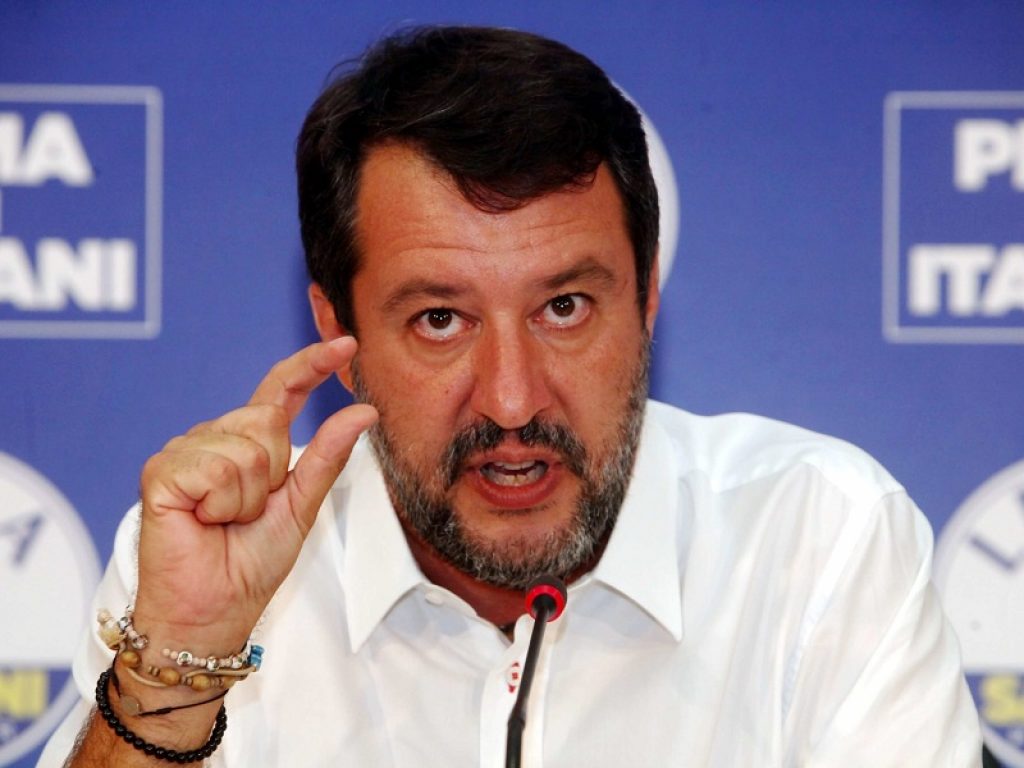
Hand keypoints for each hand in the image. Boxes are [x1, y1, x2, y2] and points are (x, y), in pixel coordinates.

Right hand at [132, 336, 376, 654]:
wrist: (214, 609)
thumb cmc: (251, 562)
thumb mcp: (303, 505)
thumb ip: (328, 456)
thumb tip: (363, 411)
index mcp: (250, 443)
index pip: (281, 390)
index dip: (311, 365)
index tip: (346, 344)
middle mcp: (216, 437)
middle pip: (267, 419)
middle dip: (273, 473)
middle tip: (249, 511)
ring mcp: (186, 451)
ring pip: (246, 445)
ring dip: (248, 495)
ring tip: (225, 519)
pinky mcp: (162, 471)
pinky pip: (216, 466)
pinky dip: (222, 502)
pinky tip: (203, 520)